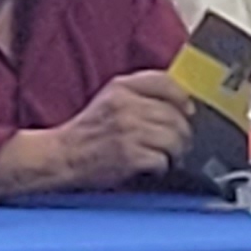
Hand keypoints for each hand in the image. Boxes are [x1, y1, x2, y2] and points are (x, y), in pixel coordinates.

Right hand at [0, 73, 190, 194]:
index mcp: (121, 87)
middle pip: (176, 115)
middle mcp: (126, 106)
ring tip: (168, 157)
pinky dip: (161, 167)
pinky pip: (162, 160)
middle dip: (183, 133)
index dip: (182, 98)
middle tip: (179, 143)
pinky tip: (152, 168)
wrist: (63, 156)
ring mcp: (129, 131)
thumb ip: (139, 93)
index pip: (166, 82)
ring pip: (174, 139)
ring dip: (176, 152)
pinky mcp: (129, 155)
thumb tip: (180, 102)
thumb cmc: (88, 131)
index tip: (187, 111)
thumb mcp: (110, 99)